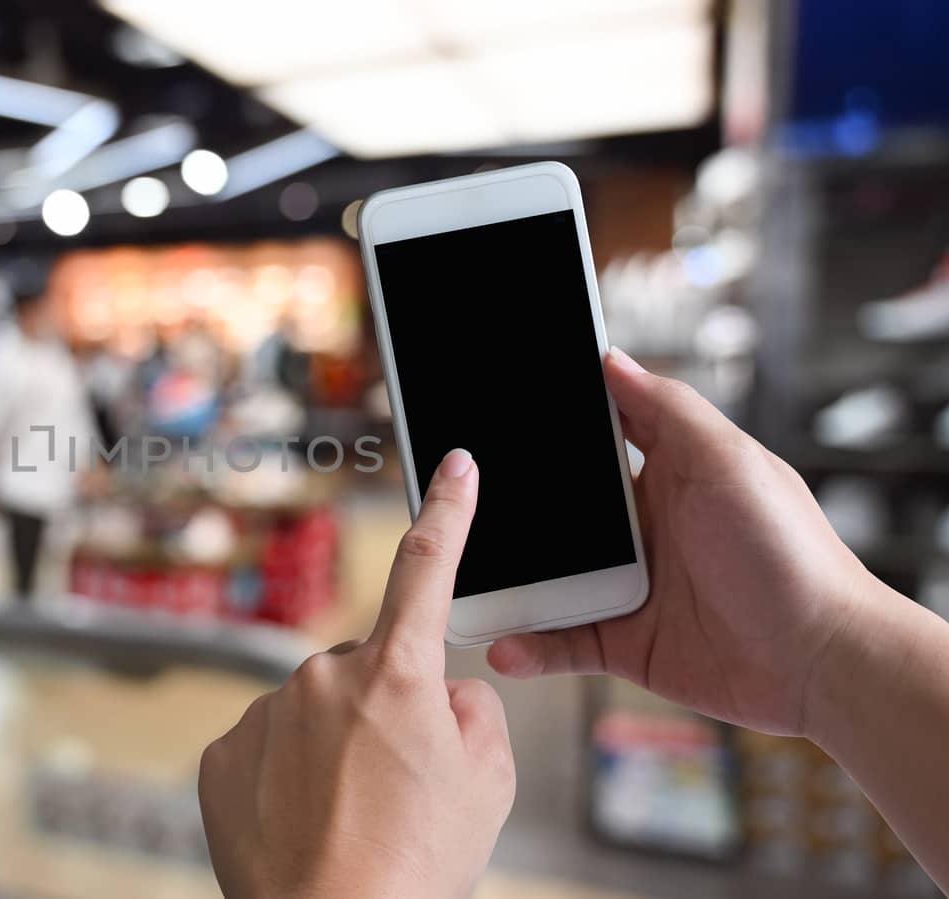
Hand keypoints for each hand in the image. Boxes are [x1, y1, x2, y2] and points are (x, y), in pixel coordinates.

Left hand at [199, 450, 514, 898]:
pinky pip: (266, 748)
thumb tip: (443, 695)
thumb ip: (473, 712)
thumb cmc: (414, 867)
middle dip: (383, 710)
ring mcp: (265, 714)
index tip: (454, 466)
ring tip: (351, 817)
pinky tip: (305, 822)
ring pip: (312, 713)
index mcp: (397, 674)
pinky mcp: (221, 754)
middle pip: (365, 672)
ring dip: (332, 749)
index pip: (427, 569)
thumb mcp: (487, 786)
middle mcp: (322, 677)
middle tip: (397, 784)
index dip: (448, 512)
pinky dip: (285, 777)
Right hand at [488, 349, 880, 736]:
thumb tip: (613, 359)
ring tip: (470, 582)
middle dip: (513, 511)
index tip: (498, 415)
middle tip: (463, 507)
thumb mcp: (729, 462)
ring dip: (510, 583)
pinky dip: (529, 645)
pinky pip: (562, 642)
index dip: (550, 427)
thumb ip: (667, 410)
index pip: (596, 438)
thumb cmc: (791, 555)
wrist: (824, 661)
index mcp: (668, 475)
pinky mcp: (625, 642)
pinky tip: (506, 643)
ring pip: (549, 577)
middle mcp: (643, 528)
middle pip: (558, 511)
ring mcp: (630, 586)